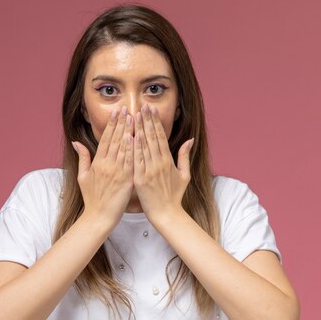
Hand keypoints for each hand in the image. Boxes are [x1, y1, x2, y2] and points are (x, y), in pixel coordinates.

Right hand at [72, 107, 133, 224]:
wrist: (99, 217)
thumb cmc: (92, 198)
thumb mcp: (83, 177)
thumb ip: (82, 158)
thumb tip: (76, 142)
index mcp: (97, 163)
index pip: (105, 139)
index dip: (111, 125)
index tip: (117, 112)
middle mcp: (106, 165)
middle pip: (115, 140)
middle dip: (121, 123)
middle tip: (127, 108)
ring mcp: (116, 172)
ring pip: (123, 148)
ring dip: (128, 131)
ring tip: (134, 118)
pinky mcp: (125, 180)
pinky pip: (130, 162)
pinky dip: (133, 149)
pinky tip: (136, 138)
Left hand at [133, 104, 193, 221]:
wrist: (166, 214)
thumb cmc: (175, 195)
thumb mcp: (184, 174)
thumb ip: (185, 155)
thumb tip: (190, 139)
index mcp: (168, 161)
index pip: (161, 136)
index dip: (155, 122)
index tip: (151, 109)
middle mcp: (159, 163)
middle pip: (152, 137)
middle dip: (147, 120)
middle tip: (142, 105)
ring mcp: (149, 171)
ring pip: (143, 146)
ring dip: (139, 129)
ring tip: (135, 115)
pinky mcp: (140, 179)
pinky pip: (136, 161)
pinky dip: (133, 148)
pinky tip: (130, 136)